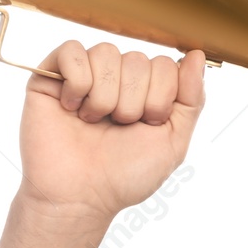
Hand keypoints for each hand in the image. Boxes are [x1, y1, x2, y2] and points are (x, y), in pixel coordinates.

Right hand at [16, 40, 207, 221]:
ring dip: (105, 96)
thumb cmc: (124, 175)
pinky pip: (72, 50)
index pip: (165, 64)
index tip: (147, 124)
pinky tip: (72, 108)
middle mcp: (116, 79)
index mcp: (146, 90)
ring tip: (93, 122)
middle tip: (117, 126)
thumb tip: (197, 55)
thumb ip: (191, 99)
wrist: (79, 197)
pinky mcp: (50, 77)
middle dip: (133, 101)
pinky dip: (77, 83)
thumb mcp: (172, 141)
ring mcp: (83, 75)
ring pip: (106, 53)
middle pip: (138, 59)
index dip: (160, 97)